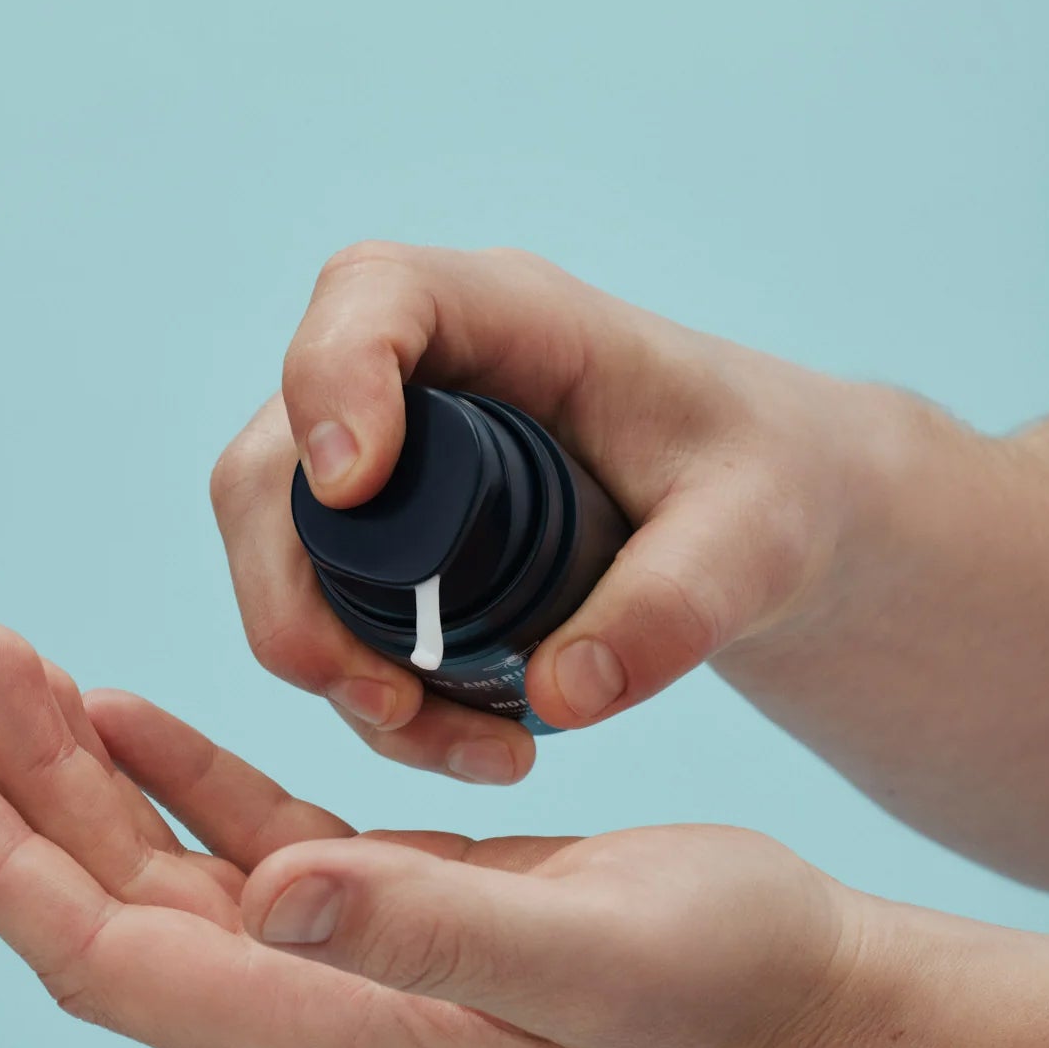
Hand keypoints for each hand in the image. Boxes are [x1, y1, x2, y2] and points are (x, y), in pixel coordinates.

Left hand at [0, 622, 850, 1047]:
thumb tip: (265, 901)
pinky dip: (180, 771)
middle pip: (112, 901)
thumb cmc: (710, 984)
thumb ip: (422, 933)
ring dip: (83, 769)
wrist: (791, 993)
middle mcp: (312, 1007)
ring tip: (17, 664)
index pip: (112, 957)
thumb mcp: (582, 956)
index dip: (1, 869)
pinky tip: (130, 712)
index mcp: (330, 1036)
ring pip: (165, 864)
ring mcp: (343, 960)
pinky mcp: (385, 907)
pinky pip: (246, 838)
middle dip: (21, 786)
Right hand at [210, 240, 873, 781]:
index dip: (334, 378)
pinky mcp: (384, 538)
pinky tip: (466, 746)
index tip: (358, 487)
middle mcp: (422, 374)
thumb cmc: (769, 484)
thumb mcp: (757, 540)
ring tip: (464, 750)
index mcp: (511, 317)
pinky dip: (366, 693)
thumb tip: (560, 697)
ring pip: (284, 554)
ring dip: (331, 666)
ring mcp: (387, 457)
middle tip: (385, 702)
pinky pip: (321, 613)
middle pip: (279, 457)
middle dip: (294, 593)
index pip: (376, 297)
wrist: (768, 513)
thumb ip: (680, 605)